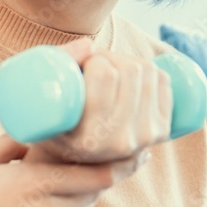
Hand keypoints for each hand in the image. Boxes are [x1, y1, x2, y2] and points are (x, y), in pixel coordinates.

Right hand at [0, 132, 145, 206]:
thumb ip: (13, 144)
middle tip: (102, 160)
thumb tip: (38, 130)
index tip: (133, 153)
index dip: (119, 165)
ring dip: (74, 200)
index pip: (96, 176)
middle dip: (96, 178)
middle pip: (92, 196)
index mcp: (30, 185)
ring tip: (63, 183)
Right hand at [36, 38, 172, 163]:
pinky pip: (164, 81)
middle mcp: (120, 142)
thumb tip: (88, 45)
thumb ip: (56, 65)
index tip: (83, 65)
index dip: (95, 59)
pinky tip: (130, 75)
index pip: (104, 75)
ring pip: (148, 71)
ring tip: (109, 71)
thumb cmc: (52, 125)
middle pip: (130, 70)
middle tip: (95, 65)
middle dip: (112, 57)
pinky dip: (149, 68)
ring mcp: (145, 138)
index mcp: (89, 138)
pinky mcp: (160, 131)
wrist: (73, 161)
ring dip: (128, 60)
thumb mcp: (42, 102)